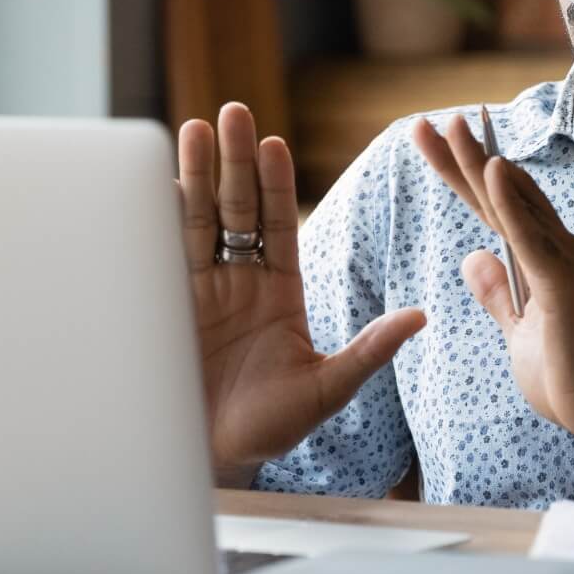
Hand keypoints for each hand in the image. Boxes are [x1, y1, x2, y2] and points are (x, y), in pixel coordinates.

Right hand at [182, 103, 425, 469]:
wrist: (207, 460)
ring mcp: (199, 289)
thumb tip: (421, 316)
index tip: (273, 144)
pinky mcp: (163, 302)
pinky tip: (153, 179)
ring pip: (198, 218)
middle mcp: (238, 281)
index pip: (279, 224)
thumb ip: (368, 350)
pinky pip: (161, 250)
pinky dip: (156, 215)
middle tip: (234, 112)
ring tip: (196, 127)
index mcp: (279, 291)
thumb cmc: (268, 430)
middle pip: (237, 208)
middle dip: (234, 162)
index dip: (275, 184)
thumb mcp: (326, 389)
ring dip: (197, 173)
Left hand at [413, 117, 573, 452]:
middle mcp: (555, 250)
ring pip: (515, 205)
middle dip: (462, 157)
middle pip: (500, 195)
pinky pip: (532, 238)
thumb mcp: (518, 332)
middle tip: (430, 122)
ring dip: (483, 163)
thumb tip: (474, 257)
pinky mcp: (564, 287)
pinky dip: (513, 203)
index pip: (492, 208)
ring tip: (455, 127)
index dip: (459, 174)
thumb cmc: (570, 377)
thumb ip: (498, 293)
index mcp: (539, 260)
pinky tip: (493, 170)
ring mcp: (562, 264)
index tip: (429, 142)